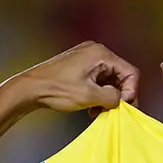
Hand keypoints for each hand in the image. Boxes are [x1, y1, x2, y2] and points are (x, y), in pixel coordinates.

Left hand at [19, 41, 139, 114]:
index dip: (131, 92)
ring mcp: (87, 57)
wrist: (31, 88)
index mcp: (101, 54)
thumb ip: (112, 98)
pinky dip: (99, 94)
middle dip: (119, 96)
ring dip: (108, 97)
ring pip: (110, 80)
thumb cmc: (56, 90)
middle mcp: (96, 52)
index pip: (130, 73)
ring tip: (98, 110)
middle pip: (121, 76)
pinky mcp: (81, 66)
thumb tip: (121, 100)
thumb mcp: (89, 96)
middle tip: (113, 111)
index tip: (123, 106)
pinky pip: (99, 80)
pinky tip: (91, 106)